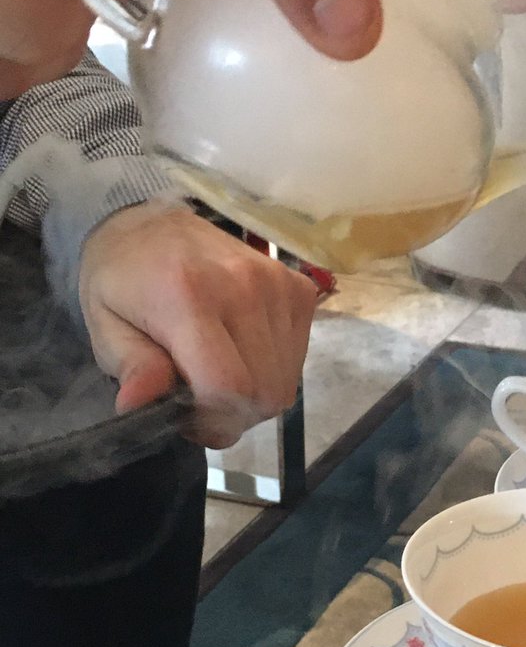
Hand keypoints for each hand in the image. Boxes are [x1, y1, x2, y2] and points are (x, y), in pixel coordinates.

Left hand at [78, 202, 318, 448]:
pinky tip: (244, 355)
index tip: (190, 421)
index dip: (214, 422)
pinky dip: (273, 372)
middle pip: (264, 392)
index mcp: (190, 296)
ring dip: (254, 396)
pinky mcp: (299, 290)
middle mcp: (245, 287)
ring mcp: (279, 286)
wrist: (153, 223)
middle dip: (233, 415)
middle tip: (202, 402)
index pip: (229, 386)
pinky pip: (298, 359)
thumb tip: (139, 405)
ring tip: (221, 376)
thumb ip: (131, 366)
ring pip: (285, 383)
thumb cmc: (124, 279)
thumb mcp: (106, 325)